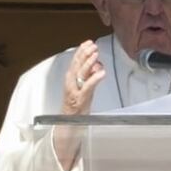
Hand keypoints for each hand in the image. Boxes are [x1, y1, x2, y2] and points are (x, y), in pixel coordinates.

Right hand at [54, 40, 105, 170]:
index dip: (81, 52)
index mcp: (70, 82)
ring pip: (79, 75)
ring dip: (88, 63)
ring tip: (96, 53)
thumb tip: (98, 65)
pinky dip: (94, 79)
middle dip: (84, 55)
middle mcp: (70, 85)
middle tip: (92, 45)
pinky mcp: (80, 101)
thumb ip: (89, 78)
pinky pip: (87, 88)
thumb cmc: (77, 109)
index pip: (75, 63)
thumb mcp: (83, 91)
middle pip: (76, 66)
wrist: (68, 127)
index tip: (88, 42)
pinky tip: (102, 72)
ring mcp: (74, 93)